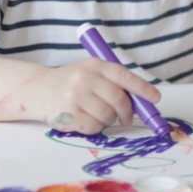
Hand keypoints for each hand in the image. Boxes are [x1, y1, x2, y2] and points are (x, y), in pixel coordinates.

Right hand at [18, 57, 162, 134]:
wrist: (37, 89)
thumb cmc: (71, 82)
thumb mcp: (90, 72)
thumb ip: (113, 82)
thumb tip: (142, 101)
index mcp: (95, 65)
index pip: (124, 76)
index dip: (143, 89)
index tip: (155, 98)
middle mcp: (85, 78)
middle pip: (119, 99)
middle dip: (128, 112)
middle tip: (127, 118)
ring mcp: (76, 96)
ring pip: (108, 115)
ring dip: (109, 119)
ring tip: (99, 114)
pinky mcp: (69, 114)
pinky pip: (94, 126)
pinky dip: (95, 127)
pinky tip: (86, 119)